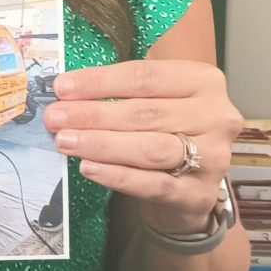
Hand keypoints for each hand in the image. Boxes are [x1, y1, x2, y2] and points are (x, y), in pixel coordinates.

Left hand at [44, 61, 242, 233]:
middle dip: (92, 114)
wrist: (190, 186)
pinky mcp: (200, 194)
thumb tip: (66, 90)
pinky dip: (117, 175)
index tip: (61, 86)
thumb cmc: (166, 129)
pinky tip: (88, 168)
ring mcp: (213, 157)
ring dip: (101, 144)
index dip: (100, 81)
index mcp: (203, 80)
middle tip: (55, 117)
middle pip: (144, 112)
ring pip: (149, 148)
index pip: (144, 76)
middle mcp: (216, 116)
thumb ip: (120, 91)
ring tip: (65, 140)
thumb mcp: (155, 99)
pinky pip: (152, 184)